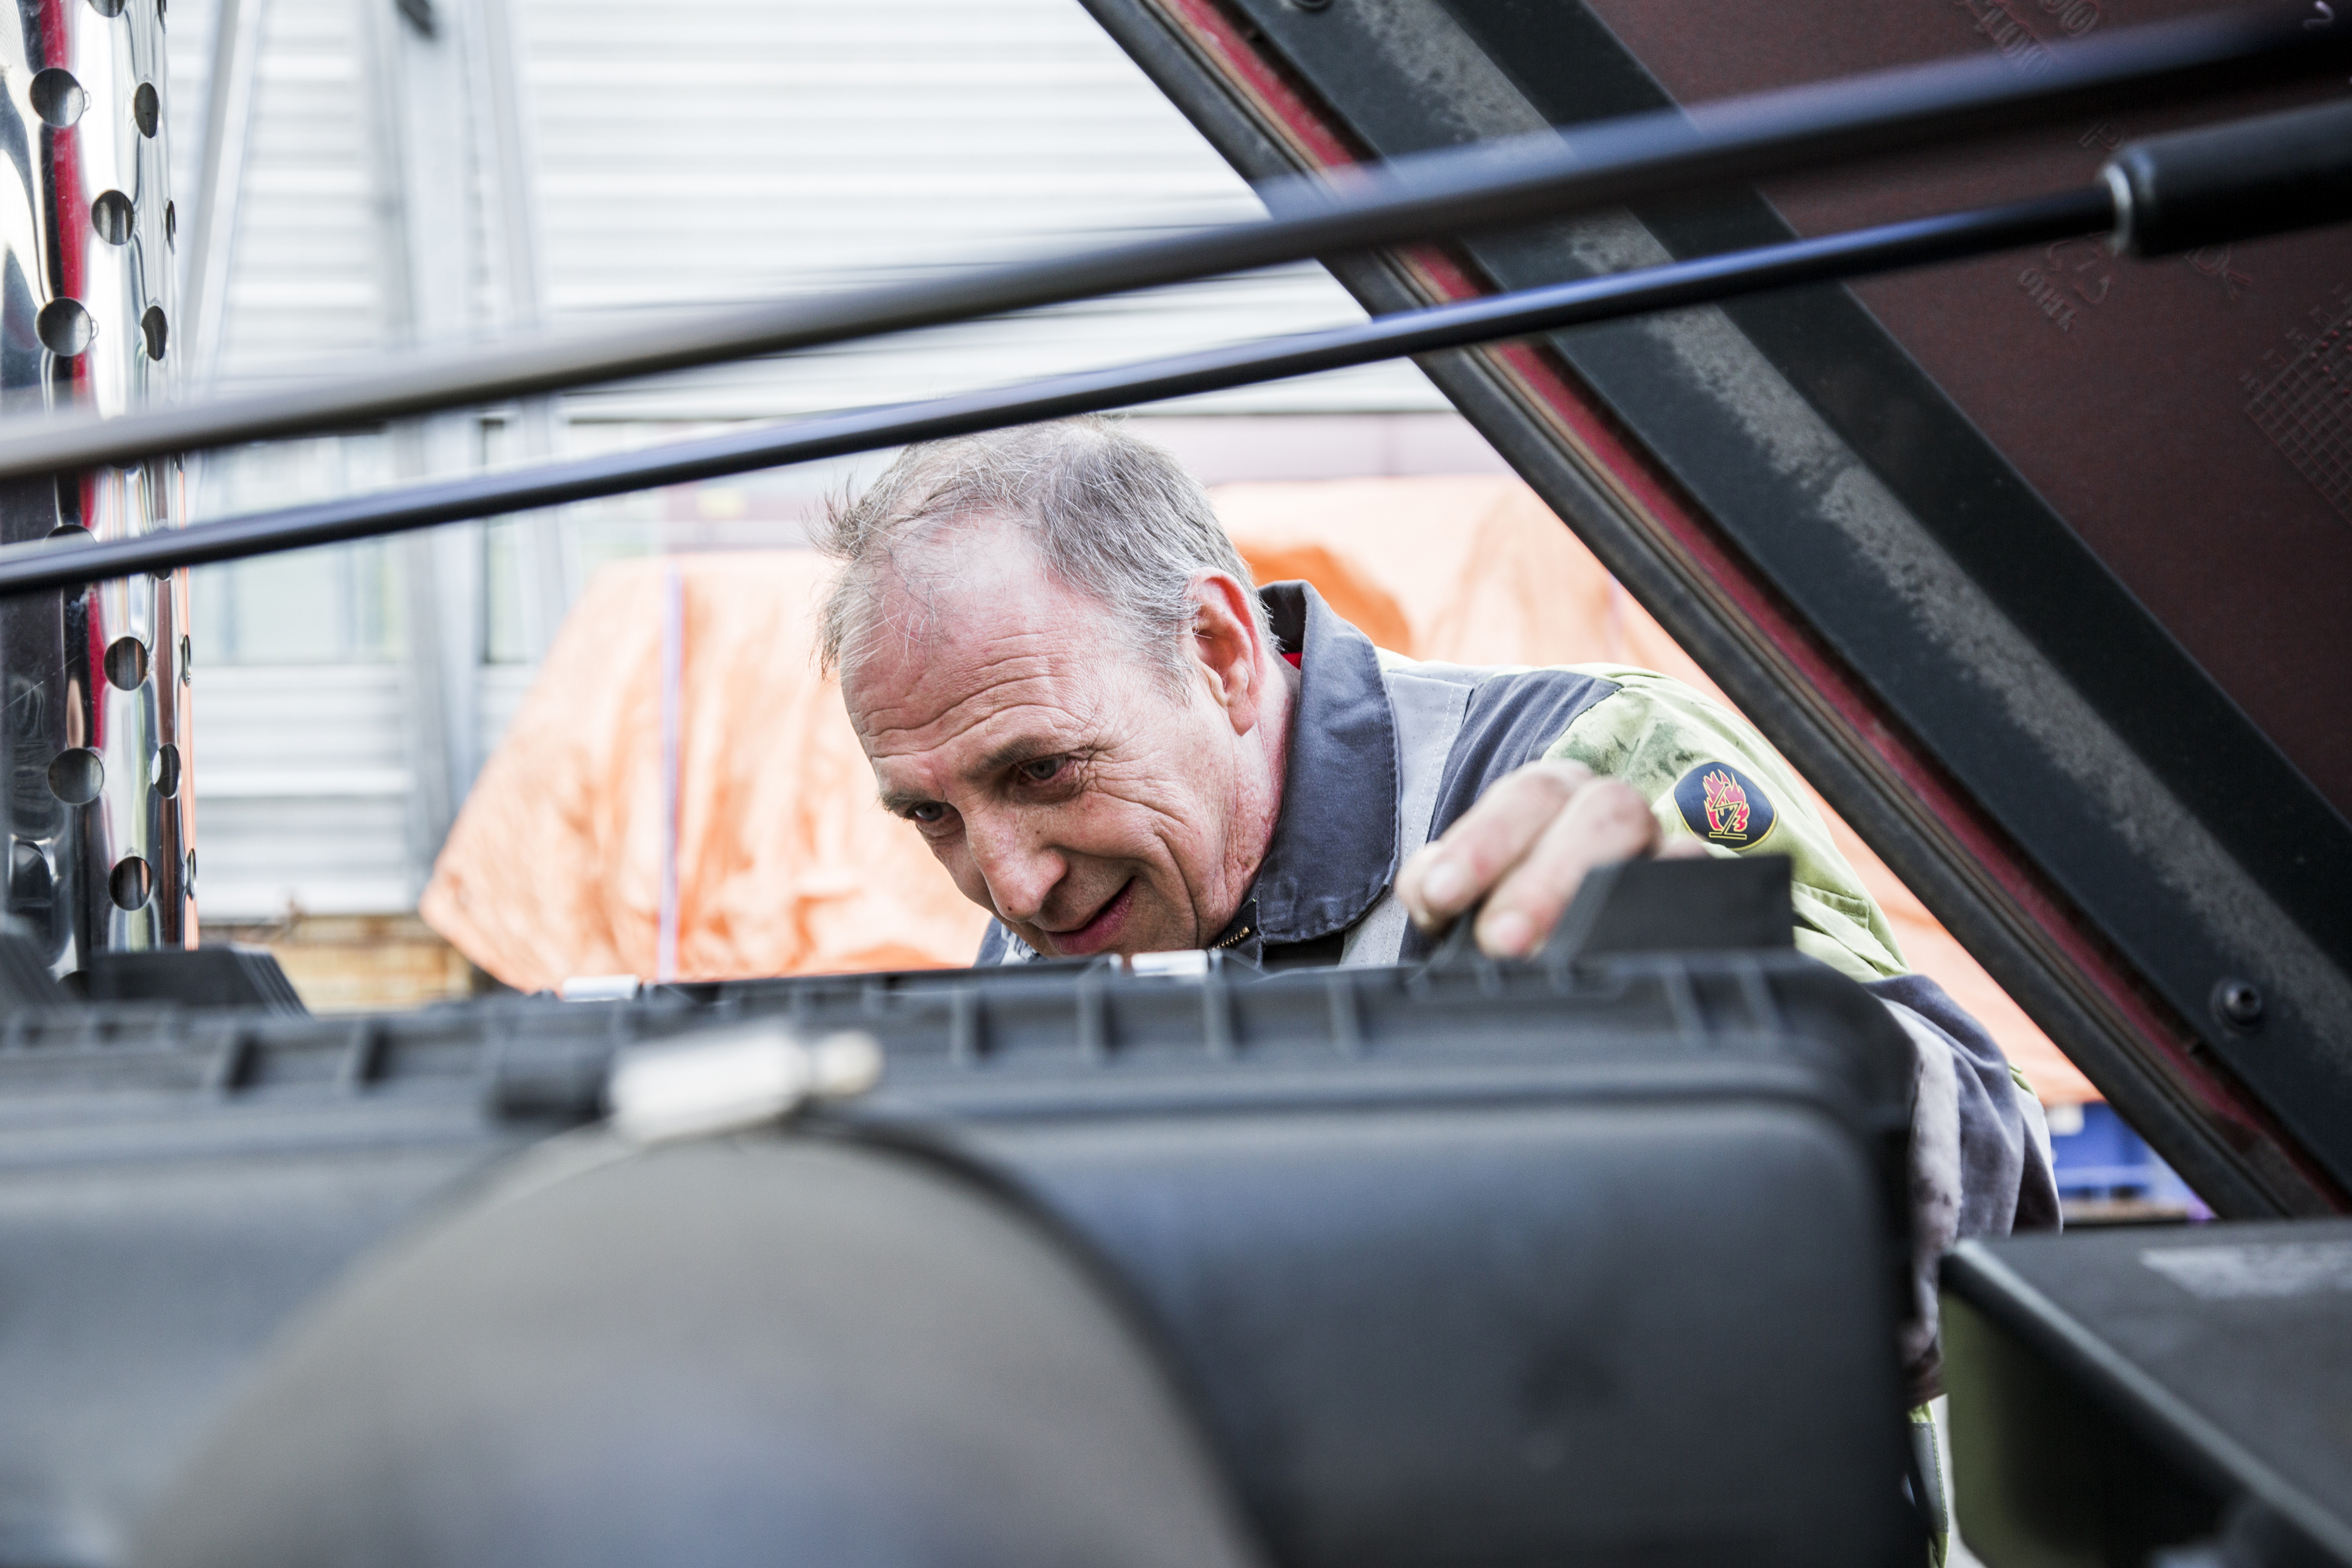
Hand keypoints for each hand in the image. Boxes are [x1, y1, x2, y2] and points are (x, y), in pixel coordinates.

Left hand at [1394, 760, 1703, 956]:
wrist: (1550, 945)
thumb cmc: (1498, 910)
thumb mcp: (1460, 897)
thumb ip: (1438, 886)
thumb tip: (1431, 889)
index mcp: (1553, 795)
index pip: (1527, 796)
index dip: (1484, 841)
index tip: (1442, 895)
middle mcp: (1617, 813)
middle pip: (1607, 812)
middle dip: (1548, 876)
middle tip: (1502, 940)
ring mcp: (1669, 857)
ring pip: (1671, 850)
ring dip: (1610, 904)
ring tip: (1556, 958)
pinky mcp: (1703, 904)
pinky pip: (1710, 902)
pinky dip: (1680, 923)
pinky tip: (1628, 960)